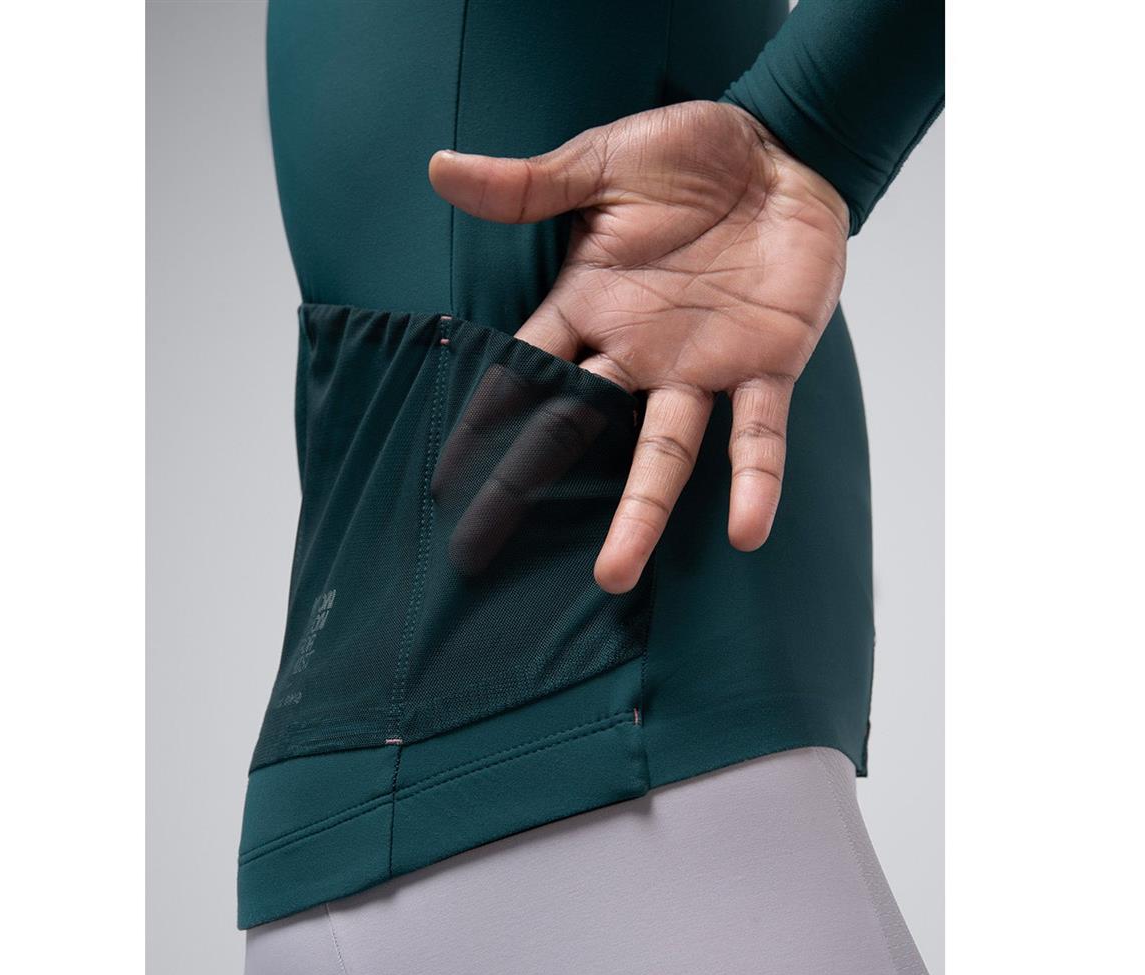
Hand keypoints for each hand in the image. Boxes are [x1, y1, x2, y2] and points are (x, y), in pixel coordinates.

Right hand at [429, 100, 847, 592]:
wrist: (784, 149)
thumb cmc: (689, 155)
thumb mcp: (599, 163)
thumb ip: (527, 185)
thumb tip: (439, 169)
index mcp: (588, 306)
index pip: (523, 376)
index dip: (484, 424)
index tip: (444, 481)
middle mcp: (635, 353)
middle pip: (572, 434)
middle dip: (527, 492)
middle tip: (483, 554)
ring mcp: (700, 368)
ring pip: (662, 455)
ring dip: (640, 515)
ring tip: (612, 576)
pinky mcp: (767, 367)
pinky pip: (758, 436)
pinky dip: (755, 481)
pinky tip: (747, 533)